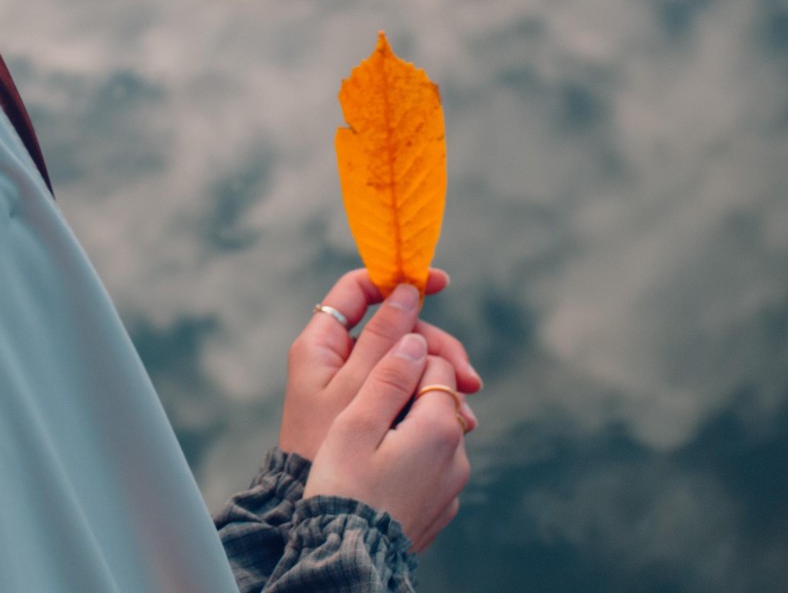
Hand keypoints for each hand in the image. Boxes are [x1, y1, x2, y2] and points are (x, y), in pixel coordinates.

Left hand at [280, 268, 480, 460]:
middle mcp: (337, 357)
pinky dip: (430, 396)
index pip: (358, 290)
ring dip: (440, 374)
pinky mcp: (371, 407)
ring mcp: (354, 382)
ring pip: (406, 358)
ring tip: (468, 406)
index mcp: (321, 343)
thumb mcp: (356, 389)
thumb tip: (406, 293)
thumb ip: (381, 339)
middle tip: (467, 376)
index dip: (397, 280)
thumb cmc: (325, 448)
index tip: (439, 284)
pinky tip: (458, 417)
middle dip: (435, 346)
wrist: (319, 506)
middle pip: (394, 328)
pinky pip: (405, 387)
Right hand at [304, 335, 471, 552]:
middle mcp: (457, 455)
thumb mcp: (355, 424)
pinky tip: (381, 473)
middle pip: (441, 399)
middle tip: (368, 404)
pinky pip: (432, 468)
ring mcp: (452, 486)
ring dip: (412, 428)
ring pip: (437, 435)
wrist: (346, 558)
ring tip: (370, 442)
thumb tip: (415, 341)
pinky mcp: (441, 508)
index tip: (376, 366)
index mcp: (439, 426)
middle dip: (411, 392)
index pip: (436, 365)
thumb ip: (388, 378)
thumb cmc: (342, 488)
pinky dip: (413, 461)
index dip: (406, 357)